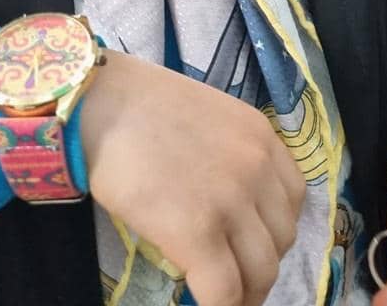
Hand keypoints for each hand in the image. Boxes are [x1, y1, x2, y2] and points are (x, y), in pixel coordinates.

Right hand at [80, 51, 305, 305]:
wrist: (95, 101)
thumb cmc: (132, 102)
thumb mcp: (203, 116)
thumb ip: (227, 154)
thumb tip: (220, 201)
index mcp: (260, 137)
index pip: (291, 201)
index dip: (272, 231)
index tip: (251, 245)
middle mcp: (257, 169)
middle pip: (280, 240)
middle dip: (260, 265)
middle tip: (234, 278)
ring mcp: (230, 202)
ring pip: (259, 271)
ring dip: (244, 291)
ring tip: (222, 298)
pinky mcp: (196, 233)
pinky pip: (222, 290)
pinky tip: (201, 304)